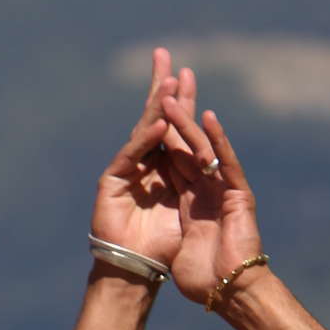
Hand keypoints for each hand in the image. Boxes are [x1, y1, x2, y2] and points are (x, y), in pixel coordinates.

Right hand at [90, 47, 194, 267]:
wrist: (137, 273)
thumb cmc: (164, 250)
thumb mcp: (190, 212)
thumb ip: (198, 187)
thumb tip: (216, 167)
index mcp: (165, 169)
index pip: (174, 128)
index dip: (181, 102)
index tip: (188, 73)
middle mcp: (146, 164)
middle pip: (157, 120)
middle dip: (163, 91)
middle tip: (166, 56)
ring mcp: (128, 171)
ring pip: (144, 133)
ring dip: (156, 109)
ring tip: (167, 84)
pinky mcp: (113, 182)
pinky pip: (133, 157)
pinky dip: (146, 141)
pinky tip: (159, 125)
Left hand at [159, 94, 267, 306]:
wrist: (229, 294)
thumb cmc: (203, 282)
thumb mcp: (177, 250)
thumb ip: (169, 234)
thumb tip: (154, 238)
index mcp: (189, 201)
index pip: (172, 158)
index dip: (162, 132)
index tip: (153, 107)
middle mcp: (205, 190)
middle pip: (187, 144)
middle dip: (178, 112)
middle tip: (171, 78)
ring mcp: (222, 191)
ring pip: (203, 149)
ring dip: (188, 122)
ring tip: (176, 92)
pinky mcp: (238, 196)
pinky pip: (226, 164)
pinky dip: (218, 142)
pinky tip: (207, 118)